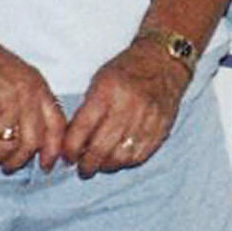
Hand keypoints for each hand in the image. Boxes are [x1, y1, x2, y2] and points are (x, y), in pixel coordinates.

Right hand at [0, 36, 68, 173]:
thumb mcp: (16, 73)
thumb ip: (28, 97)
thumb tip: (33, 131)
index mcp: (38, 85)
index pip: (58, 125)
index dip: (54, 149)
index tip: (48, 165)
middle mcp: (27, 95)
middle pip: (34, 142)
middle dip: (21, 161)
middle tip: (9, 168)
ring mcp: (5, 102)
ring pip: (8, 147)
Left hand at [62, 43, 191, 177]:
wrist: (163, 62)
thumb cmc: (126, 71)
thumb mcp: (99, 81)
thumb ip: (86, 111)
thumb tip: (73, 143)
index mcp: (107, 90)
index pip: (82, 128)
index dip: (70, 149)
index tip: (67, 157)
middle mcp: (128, 105)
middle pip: (101, 147)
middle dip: (87, 164)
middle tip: (82, 169)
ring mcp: (147, 119)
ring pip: (121, 156)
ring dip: (106, 167)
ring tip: (99, 166)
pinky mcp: (161, 128)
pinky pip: (140, 155)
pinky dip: (126, 163)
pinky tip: (118, 160)